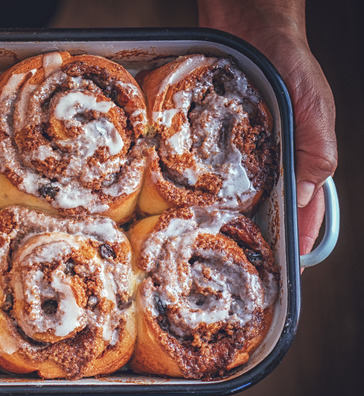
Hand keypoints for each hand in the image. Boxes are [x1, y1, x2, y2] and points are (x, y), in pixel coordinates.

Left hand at [198, 0, 337, 255]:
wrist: (248, 17)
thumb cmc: (286, 55)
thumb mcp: (312, 101)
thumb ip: (316, 145)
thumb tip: (303, 193)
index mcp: (301, 152)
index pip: (304, 207)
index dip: (296, 238)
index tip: (285, 269)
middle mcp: (268, 153)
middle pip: (266, 206)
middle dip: (257, 236)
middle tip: (240, 267)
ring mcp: (238, 145)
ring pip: (232, 191)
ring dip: (224, 215)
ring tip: (210, 243)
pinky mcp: (208, 132)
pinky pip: (201, 164)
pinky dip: (196, 184)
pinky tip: (182, 201)